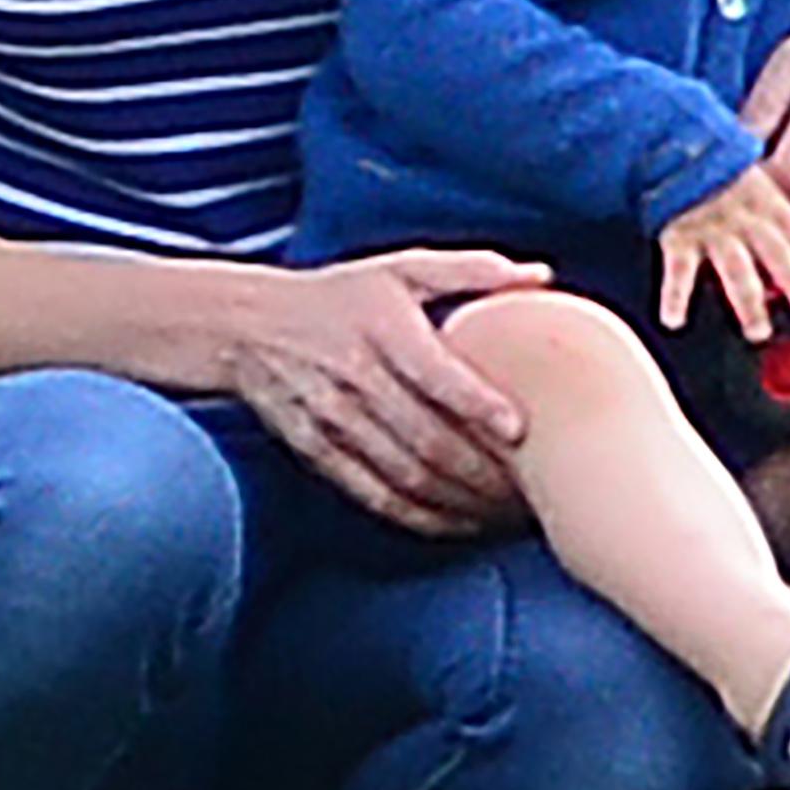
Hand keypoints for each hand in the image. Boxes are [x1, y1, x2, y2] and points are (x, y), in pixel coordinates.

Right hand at [225, 250, 549, 535]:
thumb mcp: (399, 268)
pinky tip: (459, 521)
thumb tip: (541, 275)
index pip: (435, 373)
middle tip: (529, 487)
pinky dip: (421, 517)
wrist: (247, 325)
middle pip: (425, 437)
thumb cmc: (341, 295)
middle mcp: (355, 374)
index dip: (480, 404)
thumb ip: (471, 270)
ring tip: (504, 511)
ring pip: (405, 474)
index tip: (521, 428)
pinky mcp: (318, 452)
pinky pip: (376, 496)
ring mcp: (333, 419)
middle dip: (482, 470)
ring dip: (459, 500)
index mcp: (381, 326)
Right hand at [655, 166, 789, 335]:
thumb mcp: (749, 178)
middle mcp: (743, 217)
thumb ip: (768, 208)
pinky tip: (674, 319)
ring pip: (737, 272)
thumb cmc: (711, 167)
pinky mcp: (679, 236)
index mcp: (765, 200)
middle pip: (778, 255)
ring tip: (758, 331)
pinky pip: (679, 272)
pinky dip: (675, 297)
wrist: (668, 147)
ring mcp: (712, 229)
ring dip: (749, 305)